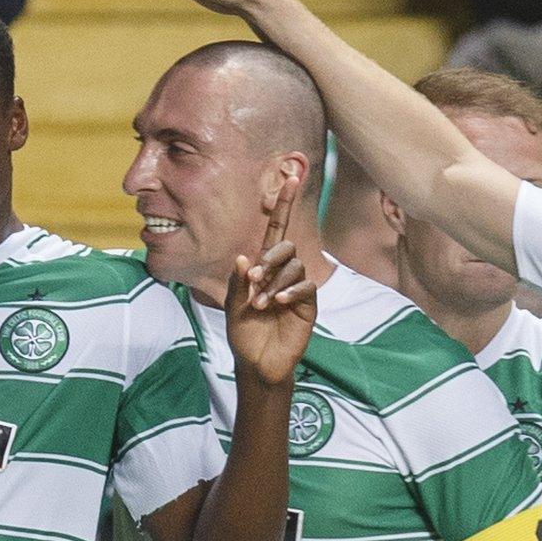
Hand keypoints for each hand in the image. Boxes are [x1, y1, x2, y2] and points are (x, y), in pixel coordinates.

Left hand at [224, 174, 316, 386]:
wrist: (257, 363)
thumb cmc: (244, 334)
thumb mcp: (232, 306)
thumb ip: (237, 282)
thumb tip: (244, 258)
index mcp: (263, 267)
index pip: (276, 230)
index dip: (284, 204)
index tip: (292, 176)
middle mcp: (283, 273)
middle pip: (286, 246)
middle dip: (270, 259)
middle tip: (254, 281)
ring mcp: (298, 287)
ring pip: (295, 266)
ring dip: (276, 282)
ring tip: (262, 304)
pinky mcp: (309, 304)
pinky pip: (306, 286)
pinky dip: (291, 291)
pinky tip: (279, 303)